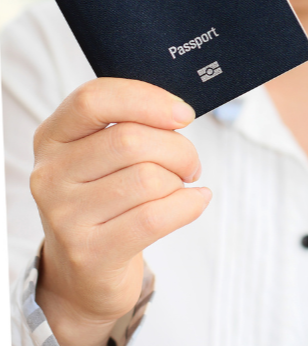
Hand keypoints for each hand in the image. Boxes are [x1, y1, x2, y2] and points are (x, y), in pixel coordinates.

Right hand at [31, 77, 210, 345]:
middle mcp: (50, 173)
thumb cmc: (104, 195)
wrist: (83, 270)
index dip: (146, 99)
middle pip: (130, 140)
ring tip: (179, 186)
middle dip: (178, 148)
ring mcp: (64, 216)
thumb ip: (129, 124)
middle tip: (190, 162)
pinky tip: (195, 201)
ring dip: (179, 180)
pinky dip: (188, 205)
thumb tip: (177, 114)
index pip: (93, 99)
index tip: (183, 114)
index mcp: (52, 136)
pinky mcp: (88, 253)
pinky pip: (154, 217)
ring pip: (148, 179)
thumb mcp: (101, 153)